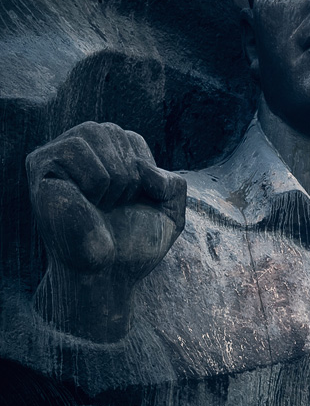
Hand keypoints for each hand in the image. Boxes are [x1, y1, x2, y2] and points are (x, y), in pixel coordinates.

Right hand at [26, 122, 186, 340]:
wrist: (111, 274)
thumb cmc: (136, 242)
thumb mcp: (170, 210)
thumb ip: (173, 182)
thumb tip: (145, 171)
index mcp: (105, 155)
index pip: (133, 140)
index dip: (143, 174)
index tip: (131, 204)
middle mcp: (79, 151)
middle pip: (115, 131)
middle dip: (129, 174)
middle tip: (115, 206)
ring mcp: (56, 158)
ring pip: (95, 133)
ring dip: (112, 176)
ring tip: (102, 204)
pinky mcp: (40, 169)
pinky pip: (74, 148)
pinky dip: (93, 177)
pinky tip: (86, 201)